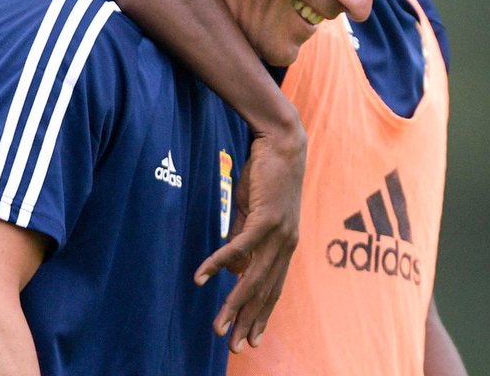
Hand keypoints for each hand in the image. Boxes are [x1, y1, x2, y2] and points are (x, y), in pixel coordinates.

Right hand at [193, 125, 306, 352]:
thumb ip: (243, 239)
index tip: (251, 339)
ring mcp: (279, 231)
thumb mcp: (252, 211)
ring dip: (234, 303)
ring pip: (253, 277)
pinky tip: (202, 278)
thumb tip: (234, 269)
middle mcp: (287, 243)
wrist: (281, 142)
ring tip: (218, 326)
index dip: (262, 314)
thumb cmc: (266, 174)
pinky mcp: (265, 216)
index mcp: (285, 244)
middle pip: (265, 290)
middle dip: (249, 321)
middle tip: (234, 348)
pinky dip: (219, 263)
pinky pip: (240, 247)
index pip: (273, 287)